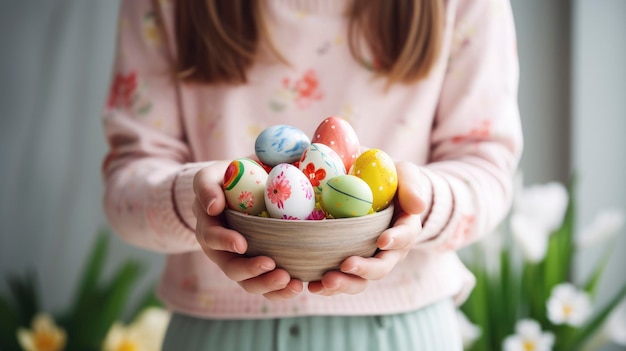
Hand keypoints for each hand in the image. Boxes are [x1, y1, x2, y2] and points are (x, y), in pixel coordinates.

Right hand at [192, 161, 303, 299]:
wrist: (246, 186)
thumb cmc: (229, 178)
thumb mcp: (213, 175)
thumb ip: (207, 185)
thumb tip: (213, 207)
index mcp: (209, 226)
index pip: (211, 237)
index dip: (225, 242)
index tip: (241, 244)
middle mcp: (221, 250)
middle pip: (231, 268)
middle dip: (250, 271)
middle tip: (271, 265)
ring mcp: (240, 261)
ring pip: (249, 283)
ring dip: (268, 285)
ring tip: (291, 282)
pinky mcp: (259, 267)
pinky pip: (266, 285)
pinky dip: (280, 291)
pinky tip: (297, 285)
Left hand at [308, 161, 425, 295]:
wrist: (373, 189)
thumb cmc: (390, 178)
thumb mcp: (404, 174)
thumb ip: (411, 185)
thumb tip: (418, 206)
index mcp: (405, 228)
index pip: (406, 236)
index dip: (396, 240)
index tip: (382, 240)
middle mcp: (390, 250)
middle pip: (381, 266)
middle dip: (365, 269)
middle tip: (346, 265)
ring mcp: (369, 259)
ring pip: (361, 280)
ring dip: (345, 283)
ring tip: (325, 282)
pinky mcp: (349, 263)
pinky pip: (341, 279)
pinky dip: (327, 286)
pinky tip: (312, 286)